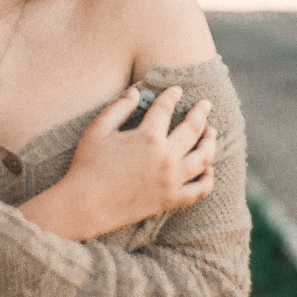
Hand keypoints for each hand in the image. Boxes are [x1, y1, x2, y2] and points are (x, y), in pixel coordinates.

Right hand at [21, 85, 217, 239]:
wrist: (85, 205)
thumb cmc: (88, 165)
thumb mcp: (98, 129)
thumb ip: (118, 108)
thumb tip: (135, 92)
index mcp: (148, 137)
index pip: (166, 108)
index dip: (172, 96)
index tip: (177, 90)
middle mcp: (165, 157)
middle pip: (193, 129)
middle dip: (201, 113)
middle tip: (206, 104)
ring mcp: (171, 180)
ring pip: (203, 158)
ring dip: (210, 142)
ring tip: (211, 133)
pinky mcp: (170, 200)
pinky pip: (199, 190)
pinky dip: (208, 178)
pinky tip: (208, 169)